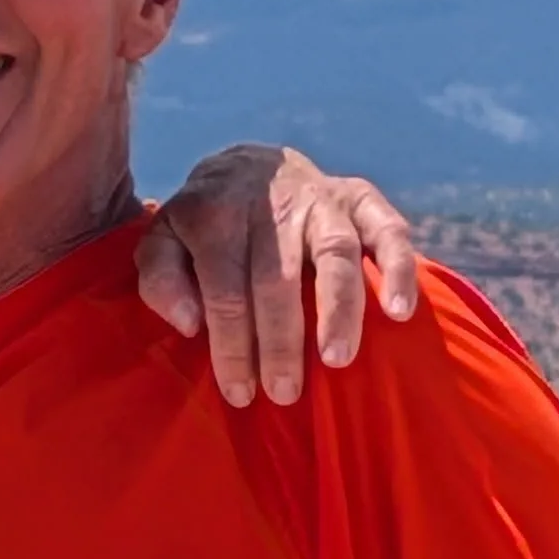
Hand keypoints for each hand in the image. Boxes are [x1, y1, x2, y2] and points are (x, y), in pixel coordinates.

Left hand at [137, 143, 433, 405]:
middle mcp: (271, 203)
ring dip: (339, 308)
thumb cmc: (203, 225)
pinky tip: (398, 311)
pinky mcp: (359, 196)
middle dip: (280, 342)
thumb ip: (160, 279)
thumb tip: (190, 324)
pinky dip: (398, 268)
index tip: (240, 393)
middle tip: (284, 393)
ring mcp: (320, 198)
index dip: (232, 345)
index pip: (224, 289)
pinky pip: (388, 228)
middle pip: (277, 278)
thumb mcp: (163, 242)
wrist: (247, 166)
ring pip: (335, 252)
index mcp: (215, 214)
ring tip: (337, 359)